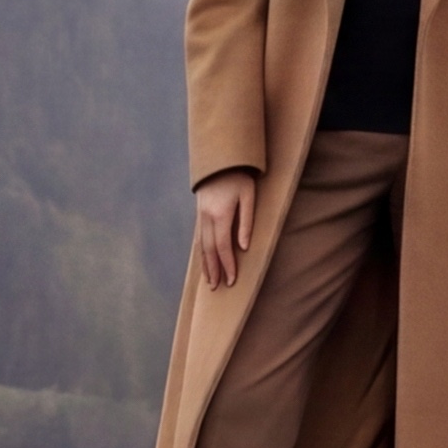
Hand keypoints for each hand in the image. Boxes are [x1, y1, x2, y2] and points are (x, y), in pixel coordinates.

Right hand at [193, 172, 257, 289]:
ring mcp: (200, 215)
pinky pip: (199, 236)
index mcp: (220, 214)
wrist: (220, 159)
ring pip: (200, 244)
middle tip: (216, 287)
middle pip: (208, 250)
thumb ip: (246, 222)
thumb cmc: (239, 176)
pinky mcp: (199, 212)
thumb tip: (243, 247)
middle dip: (213, 270)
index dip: (227, 265)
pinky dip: (201, 251)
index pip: (222, 246)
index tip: (232, 280)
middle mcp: (206, 217)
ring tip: (209, 279)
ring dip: (205, 263)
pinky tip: (204, 258)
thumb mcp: (249, 196)